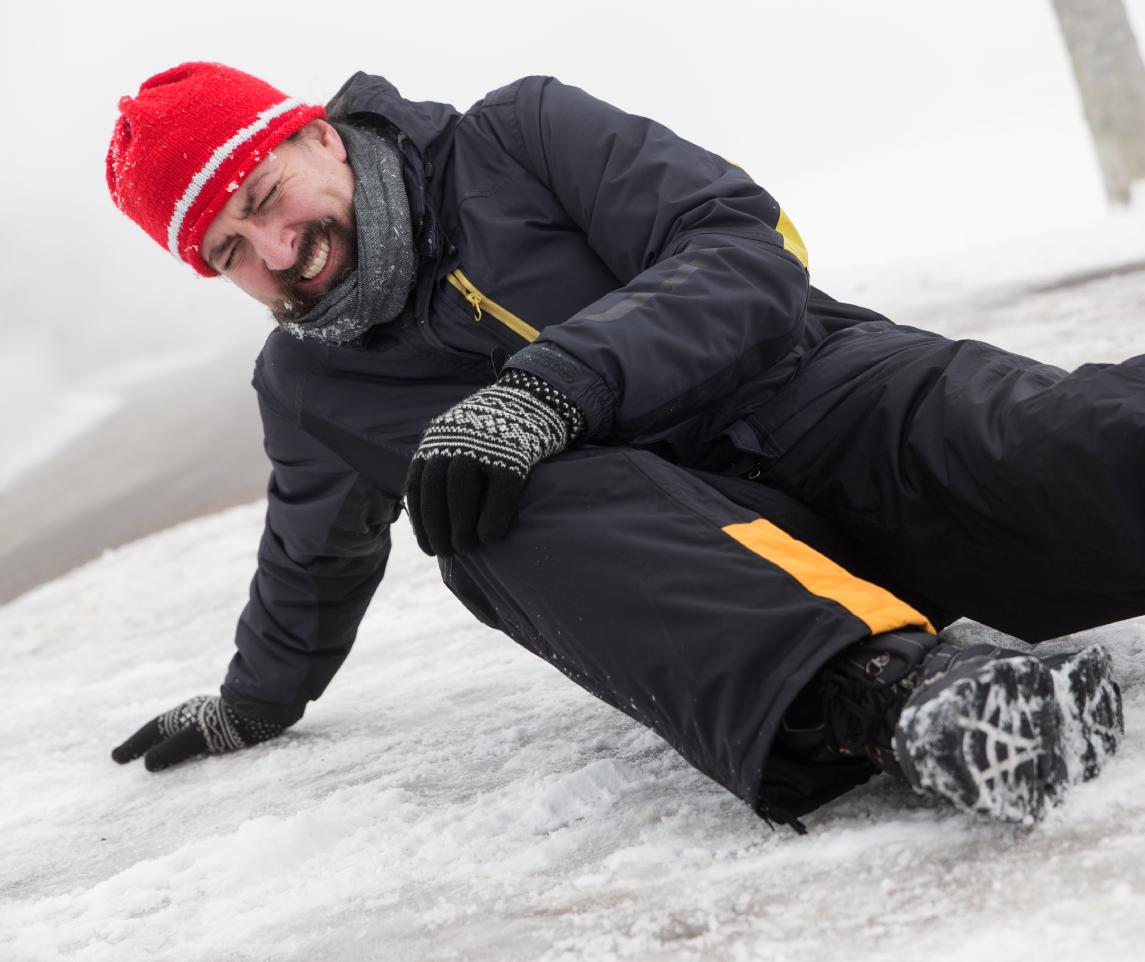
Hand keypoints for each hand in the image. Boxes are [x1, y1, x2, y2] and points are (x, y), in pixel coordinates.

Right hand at [111, 694, 284, 771]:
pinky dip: (184, 749)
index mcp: (184, 714)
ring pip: (180, 733)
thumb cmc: (233, 724)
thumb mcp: (198, 737)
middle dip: (145, 744)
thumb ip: (172, 750)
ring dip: (165, 746)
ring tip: (153, 762)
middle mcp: (195, 714)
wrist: (270, 710)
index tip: (115, 759)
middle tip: (125, 758)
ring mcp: (211, 719)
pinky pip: (196, 739)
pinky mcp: (227, 726)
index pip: (153, 730)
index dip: (133, 745)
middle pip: (164, 730)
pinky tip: (190, 759)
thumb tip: (147, 764)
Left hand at [405, 369, 583, 555]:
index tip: (429, 548)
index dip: (421, 521)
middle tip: (447, 553)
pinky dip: (492, 518)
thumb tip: (439, 520)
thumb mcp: (462, 438)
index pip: (418, 485)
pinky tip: (492, 538)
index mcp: (437, 439)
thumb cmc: (497, 432)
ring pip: (461, 492)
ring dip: (460, 527)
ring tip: (467, 548)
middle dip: (437, 527)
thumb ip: (447, 468)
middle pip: (435, 490)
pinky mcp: (514, 452)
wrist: (536, 398)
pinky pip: (499, 492)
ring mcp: (484, 445)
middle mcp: (454, 440)